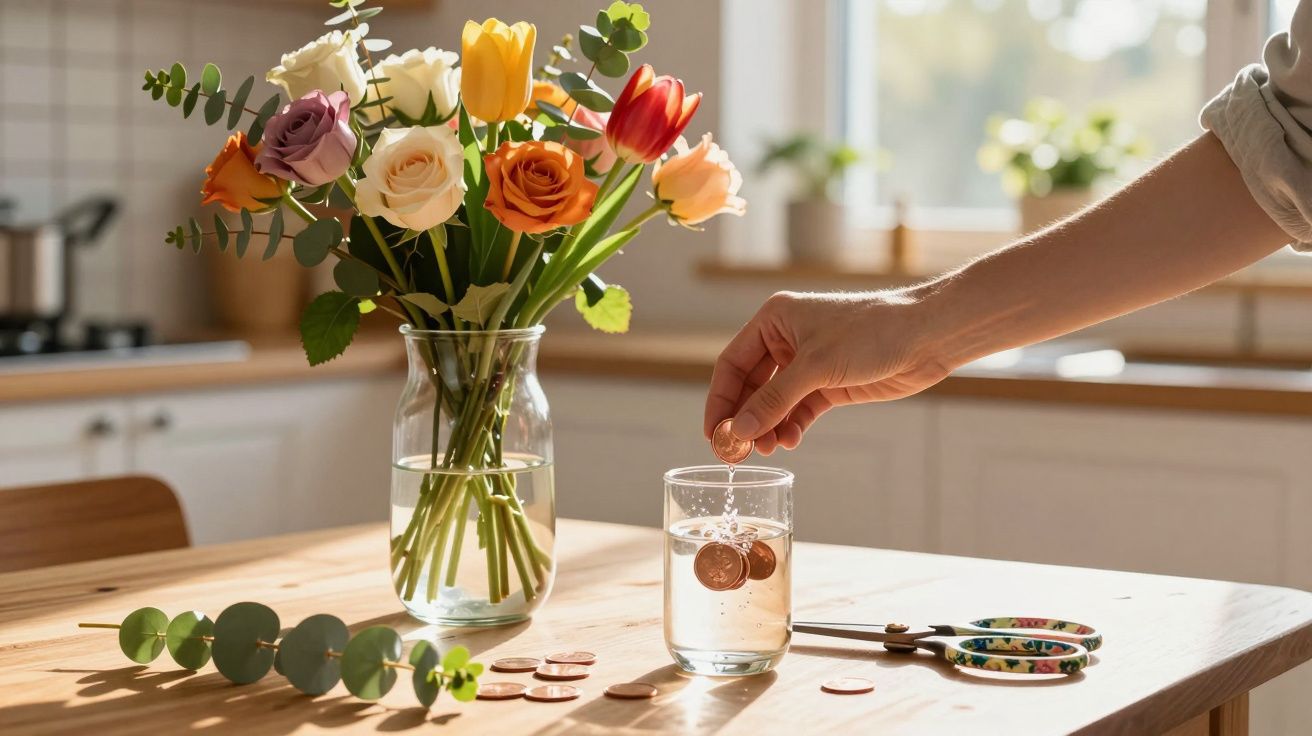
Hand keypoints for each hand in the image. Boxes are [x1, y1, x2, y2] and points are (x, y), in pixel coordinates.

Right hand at [704, 290, 952, 454]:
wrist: (926, 336)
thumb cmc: (871, 332)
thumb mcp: (816, 366)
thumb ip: (775, 400)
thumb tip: (740, 430)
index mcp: (774, 320)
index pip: (732, 363)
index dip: (720, 399)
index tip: (713, 433)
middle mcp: (786, 339)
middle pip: (751, 386)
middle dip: (745, 418)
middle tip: (737, 451)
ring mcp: (809, 363)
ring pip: (775, 402)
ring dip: (768, 426)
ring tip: (767, 449)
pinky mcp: (830, 383)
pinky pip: (799, 410)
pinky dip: (791, 426)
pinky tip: (789, 441)